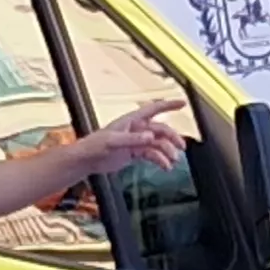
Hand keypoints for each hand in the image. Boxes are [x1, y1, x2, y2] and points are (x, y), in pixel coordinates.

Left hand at [66, 100, 187, 177]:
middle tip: (180, 148)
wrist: (87, 160)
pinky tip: (165, 167)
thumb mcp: (113, 142)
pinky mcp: (135, 152)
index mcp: (131, 120)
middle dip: (172, 138)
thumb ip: (132, 139)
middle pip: (161, 130)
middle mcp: (137, 129)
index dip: (169, 105)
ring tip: (172, 162)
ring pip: (158, 144)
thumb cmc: (95, 145)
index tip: (183, 103)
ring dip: (167, 152)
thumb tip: (150, 137)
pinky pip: (152, 155)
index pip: (154, 109)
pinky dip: (160, 160)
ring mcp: (137, 141)